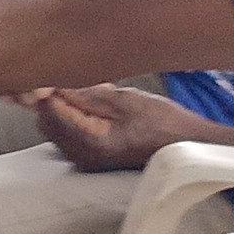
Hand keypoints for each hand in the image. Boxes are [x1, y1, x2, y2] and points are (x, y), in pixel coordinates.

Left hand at [33, 83, 212, 172]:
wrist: (187, 147)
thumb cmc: (164, 122)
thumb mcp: (125, 99)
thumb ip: (85, 94)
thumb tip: (52, 85)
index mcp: (90, 141)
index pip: (50, 111)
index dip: (49, 89)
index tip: (58, 72)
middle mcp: (82, 156)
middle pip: (47, 121)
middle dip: (57, 99)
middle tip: (83, 83)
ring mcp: (85, 161)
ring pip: (55, 129)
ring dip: (66, 108)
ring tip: (97, 96)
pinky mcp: (90, 160)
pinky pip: (67, 137)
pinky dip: (74, 119)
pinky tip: (98, 110)